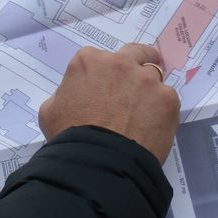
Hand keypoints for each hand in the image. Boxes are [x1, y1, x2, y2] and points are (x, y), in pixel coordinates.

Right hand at [39, 44, 180, 163]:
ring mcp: (147, 79)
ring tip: (143, 116)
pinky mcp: (167, 99)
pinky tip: (152, 129)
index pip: (99, 59)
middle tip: (136, 84)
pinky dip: (162, 112)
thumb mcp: (50, 110)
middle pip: (136, 53)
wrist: (98, 163)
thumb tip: (76, 94)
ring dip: (149, 91)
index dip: (103, 74)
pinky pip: (167, 101)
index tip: (105, 87)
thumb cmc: (69, 137)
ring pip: (154, 78)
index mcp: (90, 61)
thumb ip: (65, 92)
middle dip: (138, 63)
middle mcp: (120, 63)